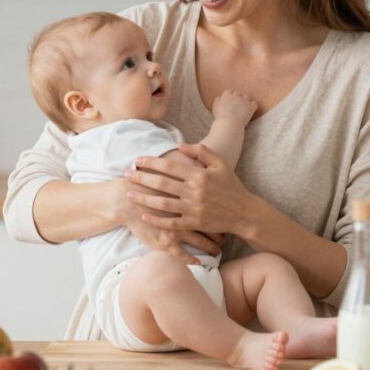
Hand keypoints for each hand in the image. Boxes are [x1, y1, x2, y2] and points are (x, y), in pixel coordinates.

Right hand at [111, 178, 222, 263]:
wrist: (125, 200)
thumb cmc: (146, 185)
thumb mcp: (168, 174)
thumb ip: (186, 172)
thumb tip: (201, 171)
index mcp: (189, 197)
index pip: (212, 208)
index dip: (222, 214)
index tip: (228, 218)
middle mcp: (185, 215)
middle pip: (210, 226)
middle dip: (220, 234)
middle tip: (227, 238)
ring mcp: (175, 230)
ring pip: (200, 242)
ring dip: (211, 247)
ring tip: (218, 251)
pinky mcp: (165, 242)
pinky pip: (182, 254)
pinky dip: (191, 260)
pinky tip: (198, 262)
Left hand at [126, 143, 255, 236]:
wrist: (244, 212)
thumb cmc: (231, 186)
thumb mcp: (220, 163)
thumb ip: (200, 152)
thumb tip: (178, 145)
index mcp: (199, 175)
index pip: (169, 166)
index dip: (151, 162)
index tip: (137, 160)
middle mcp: (194, 191)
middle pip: (162, 183)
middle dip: (141, 178)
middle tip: (126, 174)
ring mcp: (194, 209)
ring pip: (163, 203)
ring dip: (143, 198)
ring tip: (129, 194)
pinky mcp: (194, 223)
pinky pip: (172, 222)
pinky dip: (157, 220)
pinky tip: (144, 215)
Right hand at [211, 90, 257, 126]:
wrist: (229, 124)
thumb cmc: (220, 118)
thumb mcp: (215, 107)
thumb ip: (218, 100)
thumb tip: (220, 97)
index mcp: (226, 95)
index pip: (229, 92)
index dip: (230, 97)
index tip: (230, 103)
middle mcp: (236, 95)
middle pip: (238, 94)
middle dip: (237, 99)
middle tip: (236, 107)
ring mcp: (244, 101)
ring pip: (246, 97)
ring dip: (245, 102)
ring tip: (243, 110)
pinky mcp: (250, 107)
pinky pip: (254, 103)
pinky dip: (252, 106)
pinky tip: (250, 111)